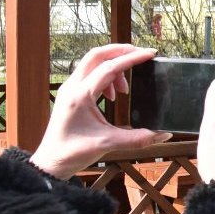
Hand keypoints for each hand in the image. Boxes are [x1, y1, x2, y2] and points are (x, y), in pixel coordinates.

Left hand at [30, 44, 171, 178]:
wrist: (50, 163)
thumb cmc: (73, 153)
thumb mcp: (108, 144)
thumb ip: (138, 139)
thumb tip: (164, 135)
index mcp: (80, 96)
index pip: (109, 68)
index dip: (132, 59)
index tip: (150, 54)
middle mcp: (72, 87)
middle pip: (96, 55)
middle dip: (120, 51)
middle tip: (140, 54)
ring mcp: (69, 88)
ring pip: (92, 62)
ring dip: (113, 66)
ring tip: (125, 89)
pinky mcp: (69, 94)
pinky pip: (88, 74)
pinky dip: (104, 76)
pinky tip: (112, 94)